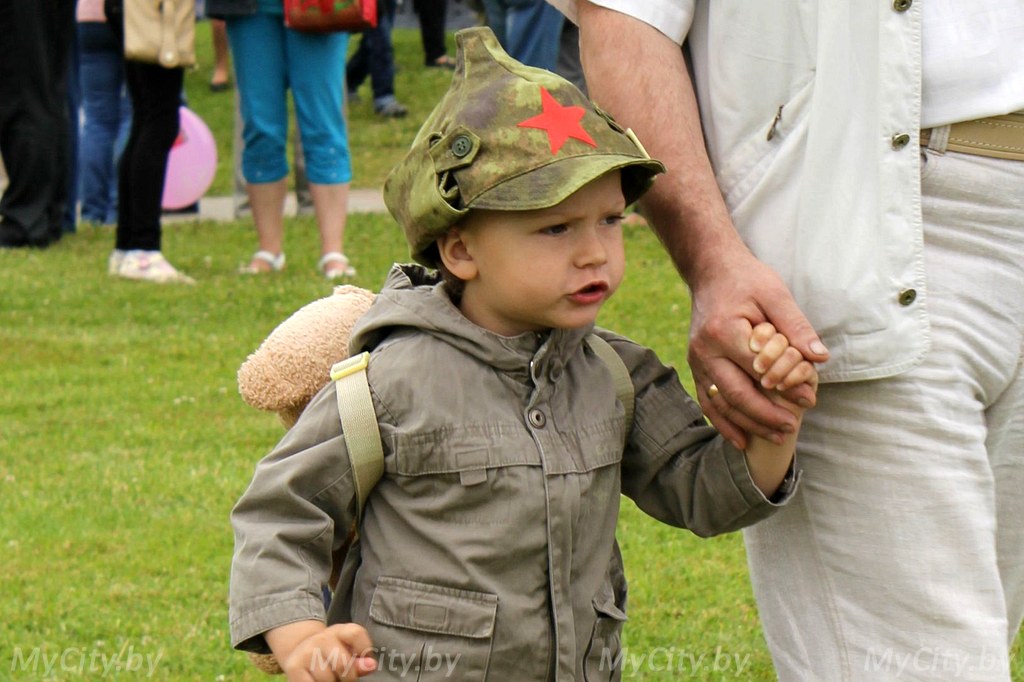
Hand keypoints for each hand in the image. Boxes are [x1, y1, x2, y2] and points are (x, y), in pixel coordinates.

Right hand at [274, 623, 376, 681]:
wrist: (299, 653)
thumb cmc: (330, 656)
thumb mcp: (347, 652)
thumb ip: (360, 661)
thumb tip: (371, 665)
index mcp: (339, 631)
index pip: (356, 633)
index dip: (364, 649)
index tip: (363, 660)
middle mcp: (321, 638)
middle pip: (343, 664)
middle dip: (348, 678)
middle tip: (343, 677)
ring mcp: (306, 652)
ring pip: (327, 679)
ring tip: (328, 678)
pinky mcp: (293, 667)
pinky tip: (316, 680)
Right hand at [690, 248, 827, 448]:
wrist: (711, 271)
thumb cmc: (746, 280)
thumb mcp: (775, 295)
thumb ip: (796, 327)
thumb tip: (819, 358)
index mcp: (723, 331)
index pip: (758, 369)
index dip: (785, 387)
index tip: (810, 399)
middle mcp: (704, 350)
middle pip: (736, 393)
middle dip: (766, 416)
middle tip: (792, 427)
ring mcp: (696, 361)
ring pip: (721, 403)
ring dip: (748, 424)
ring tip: (777, 437)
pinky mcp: (696, 367)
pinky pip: (707, 401)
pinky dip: (723, 423)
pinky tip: (741, 440)